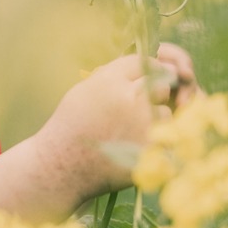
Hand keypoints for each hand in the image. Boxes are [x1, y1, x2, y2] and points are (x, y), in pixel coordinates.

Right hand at [40, 44, 197, 196]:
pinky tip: (135, 146)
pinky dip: (154, 142)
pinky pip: (165, 139)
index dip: (149, 69)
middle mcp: (130, 98)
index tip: (149, 77)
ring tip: (132, 131)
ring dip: (154, 120)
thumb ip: (113, 77)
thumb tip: (141, 68)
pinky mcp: (150, 148)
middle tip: (139, 107)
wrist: (62, 164)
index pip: (144, 63)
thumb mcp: (85, 91)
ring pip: (165, 113)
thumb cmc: (70, 125)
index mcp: (110, 80)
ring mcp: (142, 124)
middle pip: (160, 85)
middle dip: (153, 94)